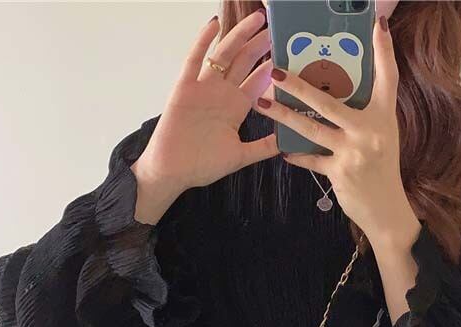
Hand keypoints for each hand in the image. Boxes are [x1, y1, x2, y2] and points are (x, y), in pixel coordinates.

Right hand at [133, 9, 278, 196]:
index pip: (257, 82)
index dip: (271, 68)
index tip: (287, 53)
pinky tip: (214, 24)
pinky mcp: (184, 88)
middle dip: (260, 46)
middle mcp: (221, 95)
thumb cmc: (202, 165)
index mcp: (235, 109)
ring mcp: (203, 89)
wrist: (173, 172)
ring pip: (225, 55)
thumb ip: (262, 147)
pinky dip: (202, 42)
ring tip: (257, 20)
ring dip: (240, 36)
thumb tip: (286, 144)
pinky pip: (194, 60)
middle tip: (276, 29)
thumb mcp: (240, 156)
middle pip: (244, 63)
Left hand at [254, 16, 420, 255]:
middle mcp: (370, 131)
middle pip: (329, 101)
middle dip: (299, 85)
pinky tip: (283, 150)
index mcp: (384, 117)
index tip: (377, 23)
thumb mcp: (383, 137)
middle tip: (276, 69)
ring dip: (284, 115)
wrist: (387, 211)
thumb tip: (342, 89)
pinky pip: (311, 159)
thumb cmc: (382, 171)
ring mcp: (354, 152)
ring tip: (263, 103)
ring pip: (311, 128)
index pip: (387, 77)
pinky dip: (297, 155)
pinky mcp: (340, 172)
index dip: (383, 50)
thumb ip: (366, 115)